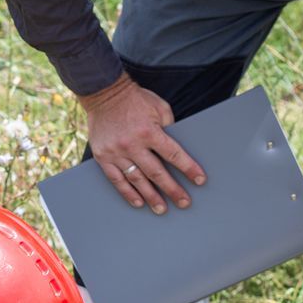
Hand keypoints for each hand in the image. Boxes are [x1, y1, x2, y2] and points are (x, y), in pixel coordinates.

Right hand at [80, 74, 205, 214]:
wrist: (104, 94)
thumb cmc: (136, 100)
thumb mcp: (159, 107)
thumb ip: (169, 127)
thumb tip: (176, 148)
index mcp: (150, 131)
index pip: (174, 155)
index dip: (188, 169)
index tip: (199, 180)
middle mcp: (133, 144)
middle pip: (157, 173)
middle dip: (172, 190)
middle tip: (184, 203)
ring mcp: (117, 153)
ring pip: (137, 180)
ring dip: (151, 196)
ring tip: (161, 209)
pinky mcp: (103, 157)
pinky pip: (116, 179)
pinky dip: (127, 193)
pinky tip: (138, 202)